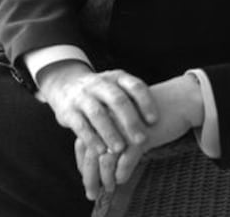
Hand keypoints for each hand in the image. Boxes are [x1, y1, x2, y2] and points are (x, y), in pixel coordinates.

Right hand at [38, 61, 157, 160]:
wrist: (66, 85)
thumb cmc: (103, 93)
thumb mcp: (118, 88)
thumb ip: (134, 101)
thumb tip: (163, 121)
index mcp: (117, 77)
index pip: (134, 86)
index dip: (146, 102)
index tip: (154, 120)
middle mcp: (100, 83)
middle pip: (117, 99)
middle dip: (130, 121)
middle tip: (141, 139)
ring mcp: (83, 96)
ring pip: (98, 113)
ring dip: (110, 131)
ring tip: (120, 148)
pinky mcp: (68, 110)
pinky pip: (80, 125)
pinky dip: (91, 138)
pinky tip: (100, 151)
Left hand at [75, 73, 204, 198]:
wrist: (178, 99)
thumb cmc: (153, 110)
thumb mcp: (129, 118)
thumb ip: (114, 132)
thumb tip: (101, 160)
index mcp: (106, 111)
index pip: (84, 140)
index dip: (82, 161)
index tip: (85, 175)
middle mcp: (112, 118)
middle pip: (92, 151)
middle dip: (90, 175)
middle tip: (92, 192)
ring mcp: (125, 127)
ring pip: (107, 158)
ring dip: (105, 177)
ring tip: (109, 187)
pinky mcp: (142, 135)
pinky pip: (126, 160)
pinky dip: (123, 172)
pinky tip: (122, 178)